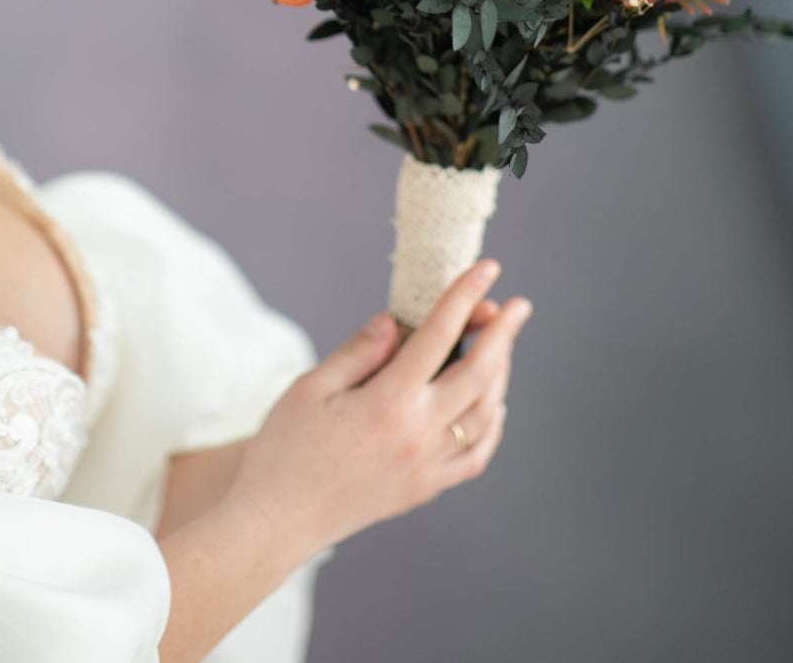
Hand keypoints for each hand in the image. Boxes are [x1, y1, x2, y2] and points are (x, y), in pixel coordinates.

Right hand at [227, 260, 532, 559]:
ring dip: (501, 375)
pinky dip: (492, 426)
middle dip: (503, 334)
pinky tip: (493, 405)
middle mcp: (417, 435)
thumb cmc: (283, 450)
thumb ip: (358, 351)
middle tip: (518, 306)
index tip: (488, 269)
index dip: (466, 296)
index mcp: (388, 403)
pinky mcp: (423, 490)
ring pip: (485, 415)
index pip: (439, 336)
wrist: (274, 523)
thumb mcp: (309, 388)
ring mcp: (425, 467)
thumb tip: (397, 322)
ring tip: (502, 346)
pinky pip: (474, 456)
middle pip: (479, 375)